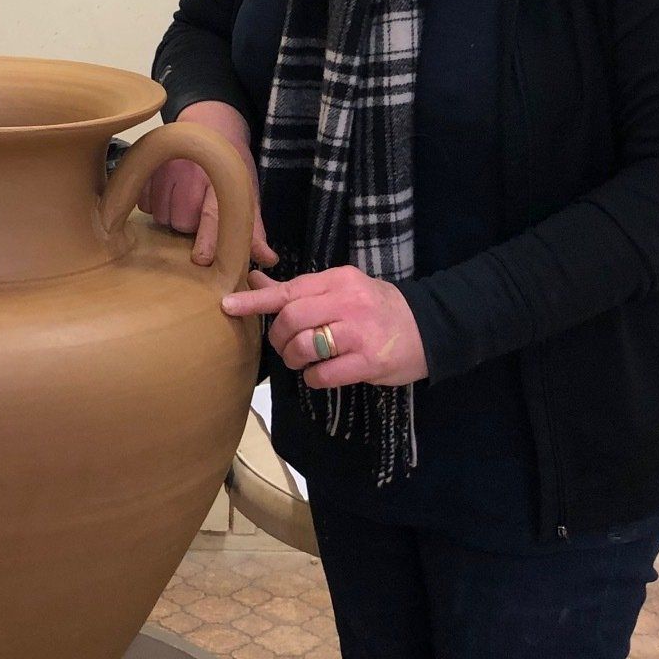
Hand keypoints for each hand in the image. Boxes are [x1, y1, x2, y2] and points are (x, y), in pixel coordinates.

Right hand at [137, 100, 277, 269]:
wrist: (208, 126)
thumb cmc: (230, 165)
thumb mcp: (246, 191)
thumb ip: (253, 227)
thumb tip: (268, 259)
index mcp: (222, 181)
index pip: (212, 215)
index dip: (207, 239)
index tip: (201, 259)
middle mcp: (191, 173)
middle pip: (181, 223)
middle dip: (189, 226)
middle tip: (198, 211)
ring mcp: (166, 168)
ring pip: (161, 216)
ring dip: (171, 217)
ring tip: (183, 200)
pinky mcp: (147, 167)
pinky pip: (144, 204)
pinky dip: (154, 205)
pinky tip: (167, 193)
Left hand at [221, 265, 427, 388]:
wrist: (430, 327)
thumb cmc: (378, 308)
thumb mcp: (342, 289)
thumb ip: (300, 290)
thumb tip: (255, 280)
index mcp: (338, 280)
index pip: (288, 290)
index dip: (255, 300)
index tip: (228, 306)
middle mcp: (347, 302)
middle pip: (290, 320)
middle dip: (278, 339)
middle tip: (285, 346)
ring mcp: (358, 333)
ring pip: (303, 348)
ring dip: (294, 360)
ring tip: (304, 361)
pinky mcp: (368, 361)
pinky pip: (323, 375)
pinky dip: (314, 378)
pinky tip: (324, 374)